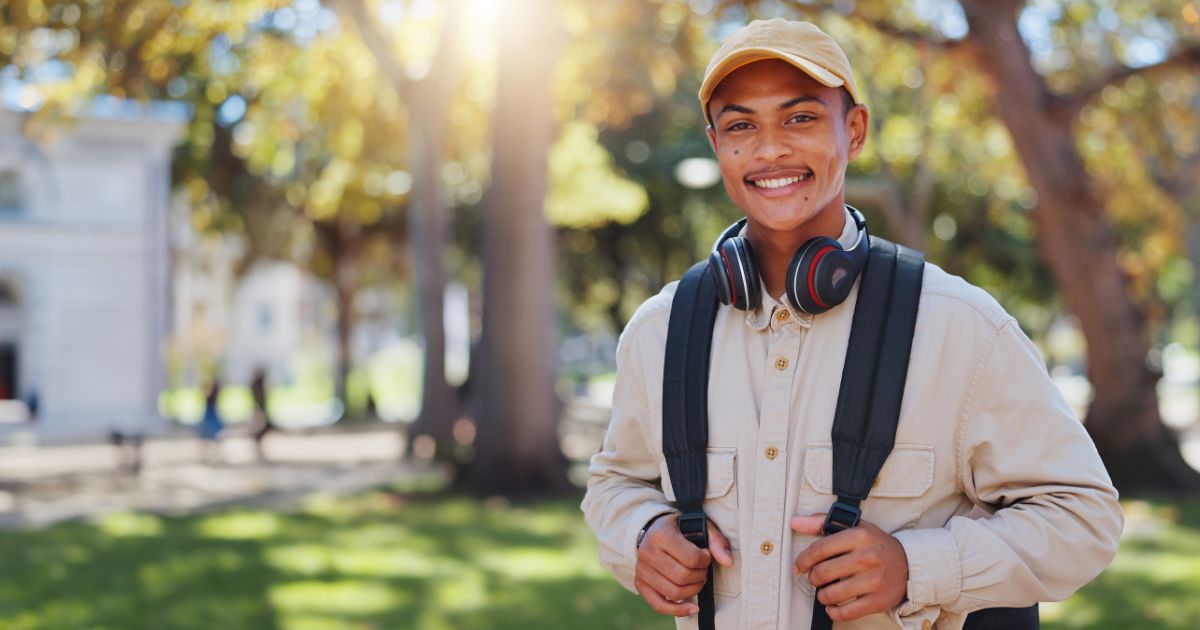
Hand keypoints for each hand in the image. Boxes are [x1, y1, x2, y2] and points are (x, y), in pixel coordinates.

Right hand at [634, 514, 733, 616]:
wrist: (652, 530)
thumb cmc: (679, 529)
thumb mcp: (699, 526)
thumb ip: (716, 541)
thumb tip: (728, 562)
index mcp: (660, 535)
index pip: (691, 558)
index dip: (705, 561)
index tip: (706, 556)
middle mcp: (647, 552)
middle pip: (682, 577)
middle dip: (700, 576)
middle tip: (703, 569)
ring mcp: (641, 570)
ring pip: (674, 593)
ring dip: (693, 590)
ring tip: (697, 580)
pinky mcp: (640, 584)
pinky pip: (659, 605)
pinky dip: (678, 610)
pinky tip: (693, 608)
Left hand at [791, 513, 907, 621]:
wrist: (909, 564)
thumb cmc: (875, 544)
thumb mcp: (854, 526)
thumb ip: (822, 522)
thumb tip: (795, 522)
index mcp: (858, 536)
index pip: (819, 549)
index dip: (803, 560)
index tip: (799, 566)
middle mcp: (867, 558)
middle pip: (822, 573)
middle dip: (813, 578)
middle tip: (815, 578)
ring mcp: (874, 581)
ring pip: (831, 594)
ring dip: (822, 595)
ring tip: (824, 591)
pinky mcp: (878, 601)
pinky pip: (847, 612)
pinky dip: (833, 612)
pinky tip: (832, 606)